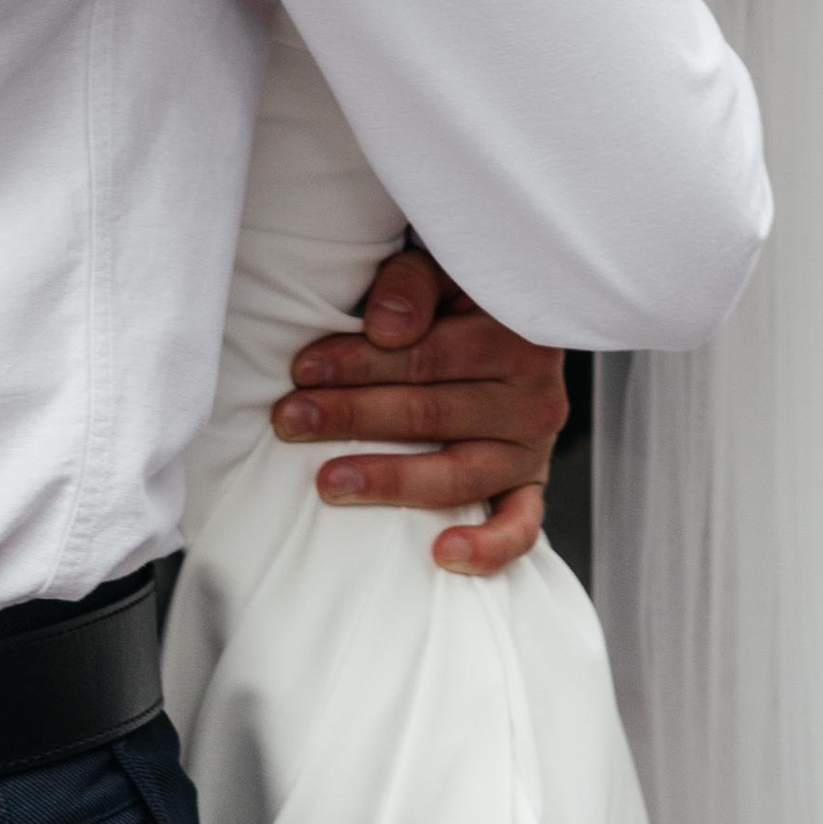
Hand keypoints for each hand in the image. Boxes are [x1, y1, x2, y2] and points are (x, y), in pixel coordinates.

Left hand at [271, 242, 567, 575]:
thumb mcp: (445, 269)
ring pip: (458, 474)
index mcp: (516, 335)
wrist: (517, 327)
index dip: (361, 363)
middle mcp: (532, 395)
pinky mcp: (530, 488)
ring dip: (389, 480)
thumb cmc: (463, 299)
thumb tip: (384, 327)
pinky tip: (442, 554)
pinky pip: (520, 527)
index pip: (427, 355)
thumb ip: (414, 282)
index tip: (303, 370)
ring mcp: (532, 449)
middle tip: (290, 420)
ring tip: (327, 482)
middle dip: (352, 416)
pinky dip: (488, 547)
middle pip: (431, 413)